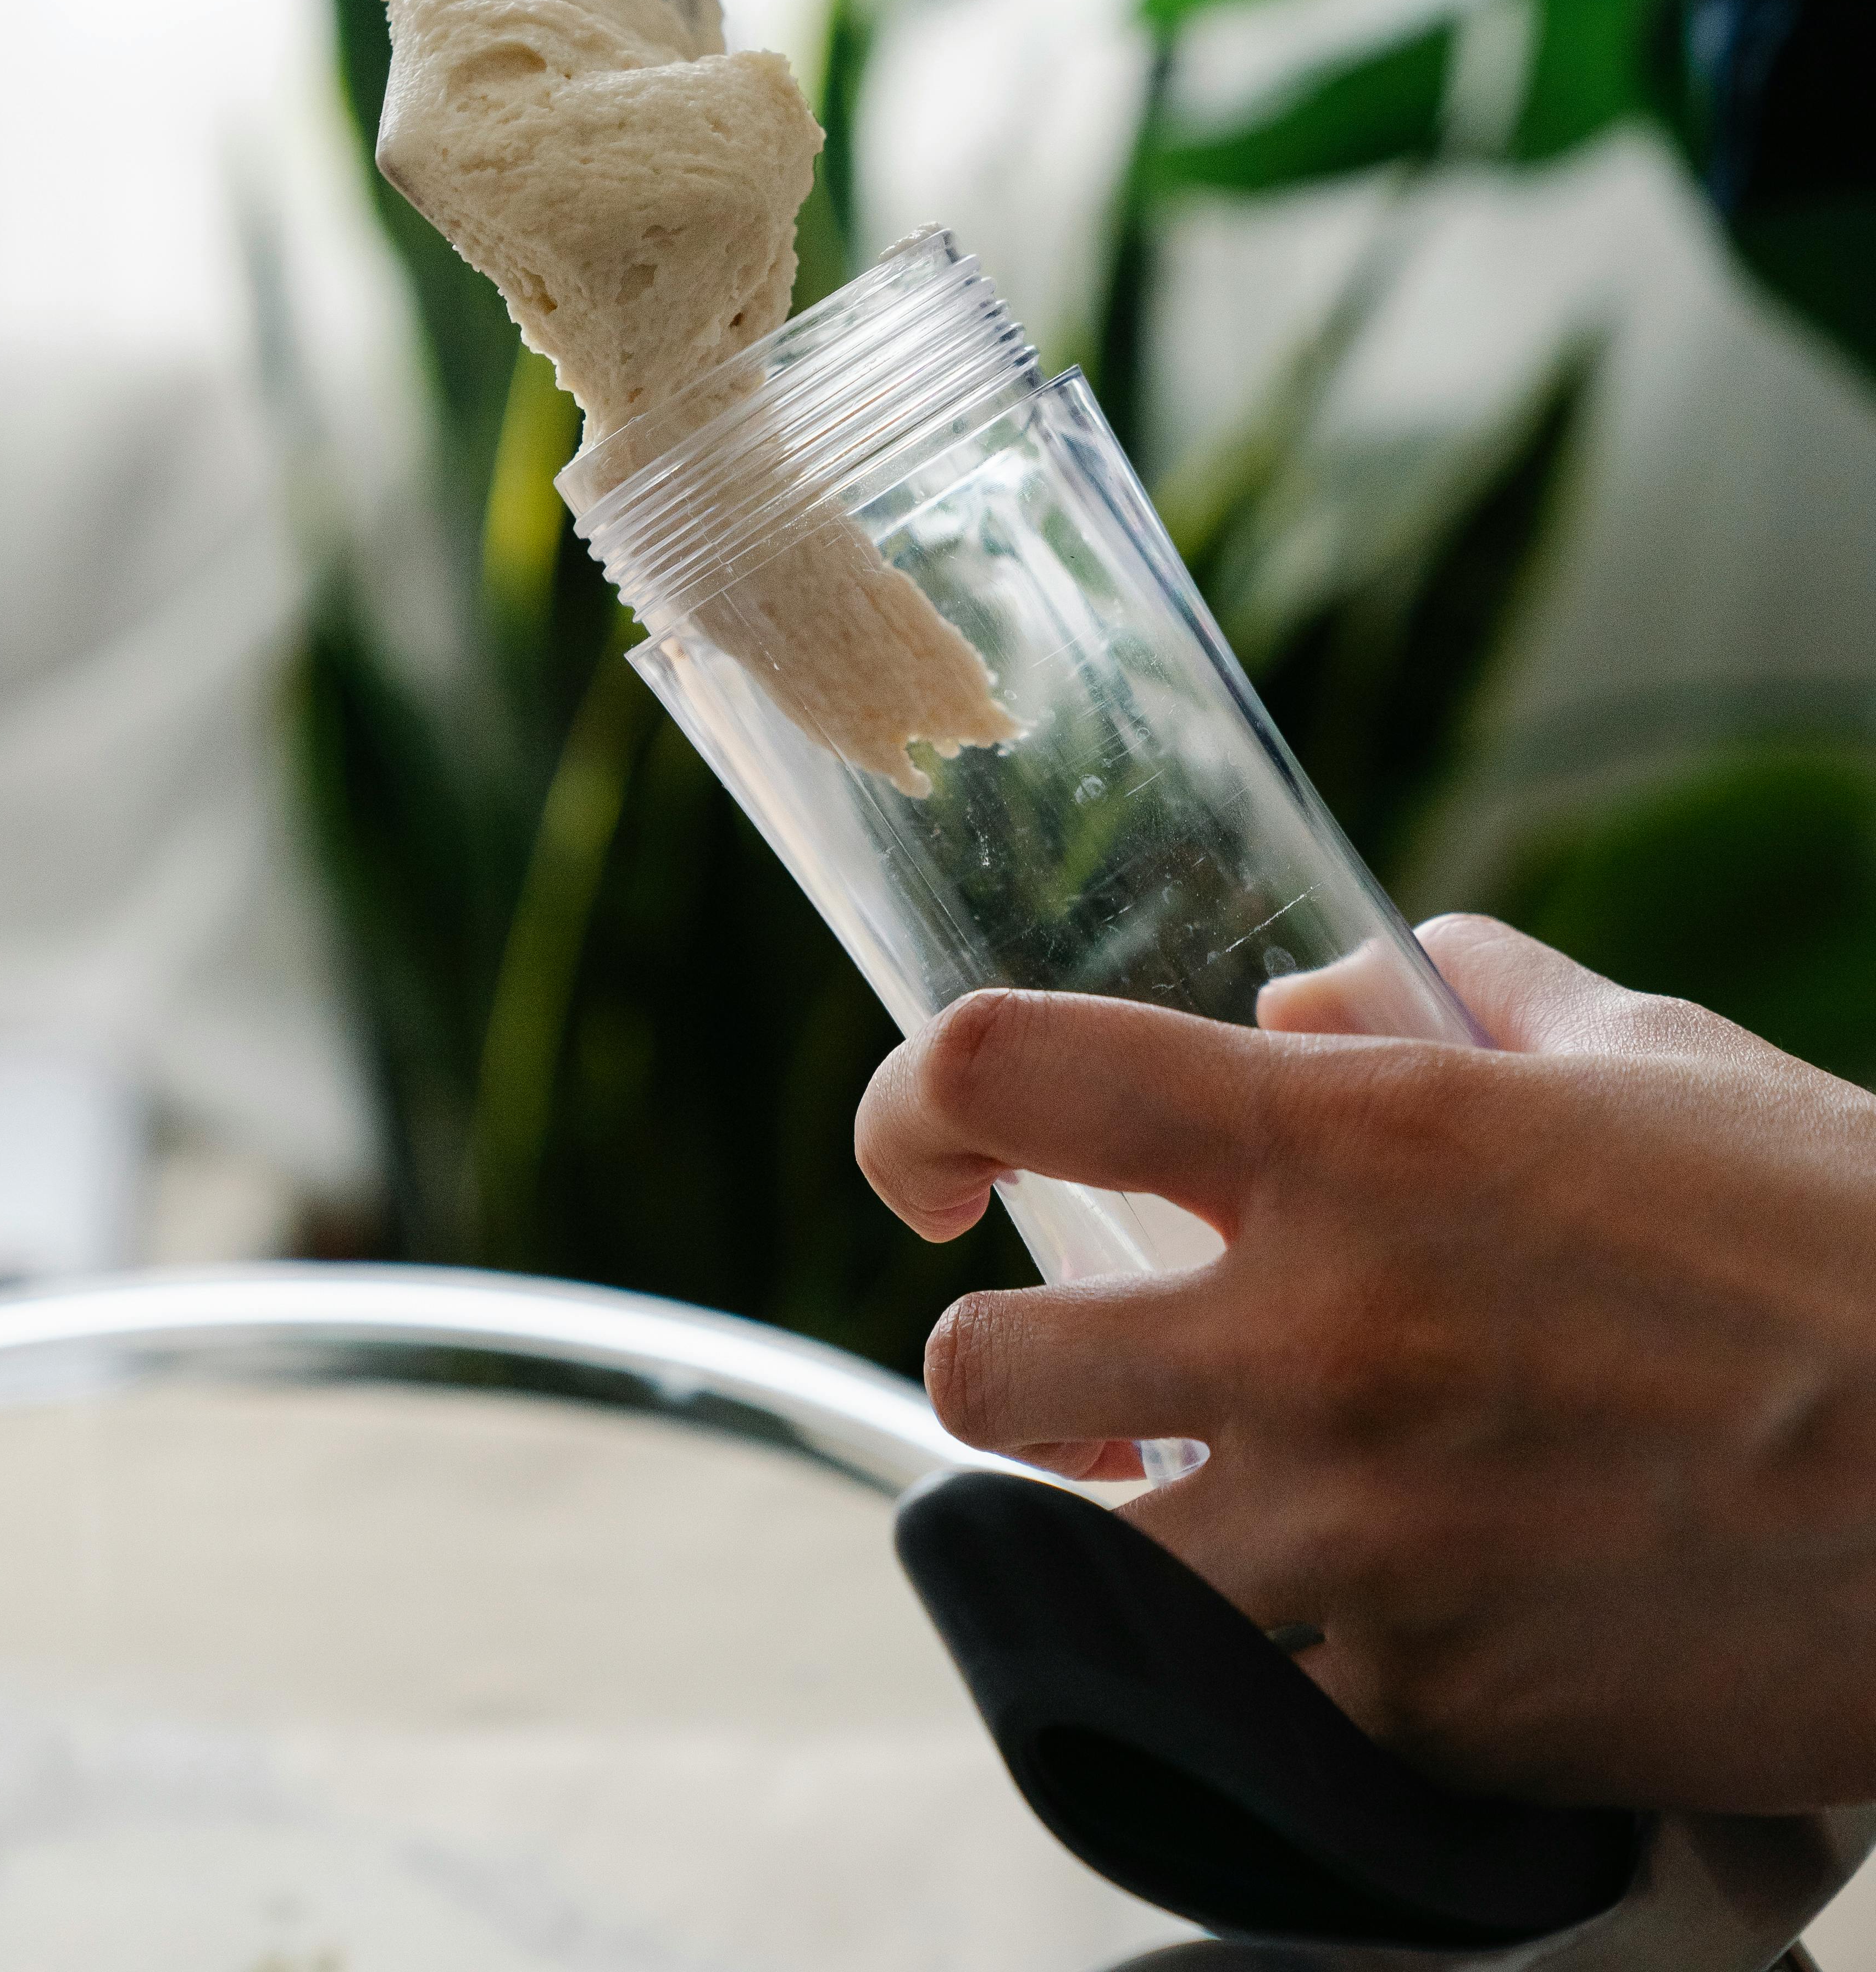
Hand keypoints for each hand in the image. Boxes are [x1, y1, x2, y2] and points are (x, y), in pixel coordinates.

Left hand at [855, 917, 1875, 1811]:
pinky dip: (1283, 1662)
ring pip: (1088, 1564)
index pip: (1010, 1073)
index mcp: (1357, 1137)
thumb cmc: (1837, 1238)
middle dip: (1006, 1374)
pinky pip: (1253, 1696)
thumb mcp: (1642, 1054)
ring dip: (1127, 1535)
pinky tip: (1367, 1618)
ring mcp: (1361, 1536)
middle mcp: (1320, 1333)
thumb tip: (1293, 995)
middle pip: (984, 1370)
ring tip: (1221, 1507)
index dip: (913, 1105)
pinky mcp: (1422, 1708)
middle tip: (1093, 1378)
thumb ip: (1449, 989)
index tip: (924, 1157)